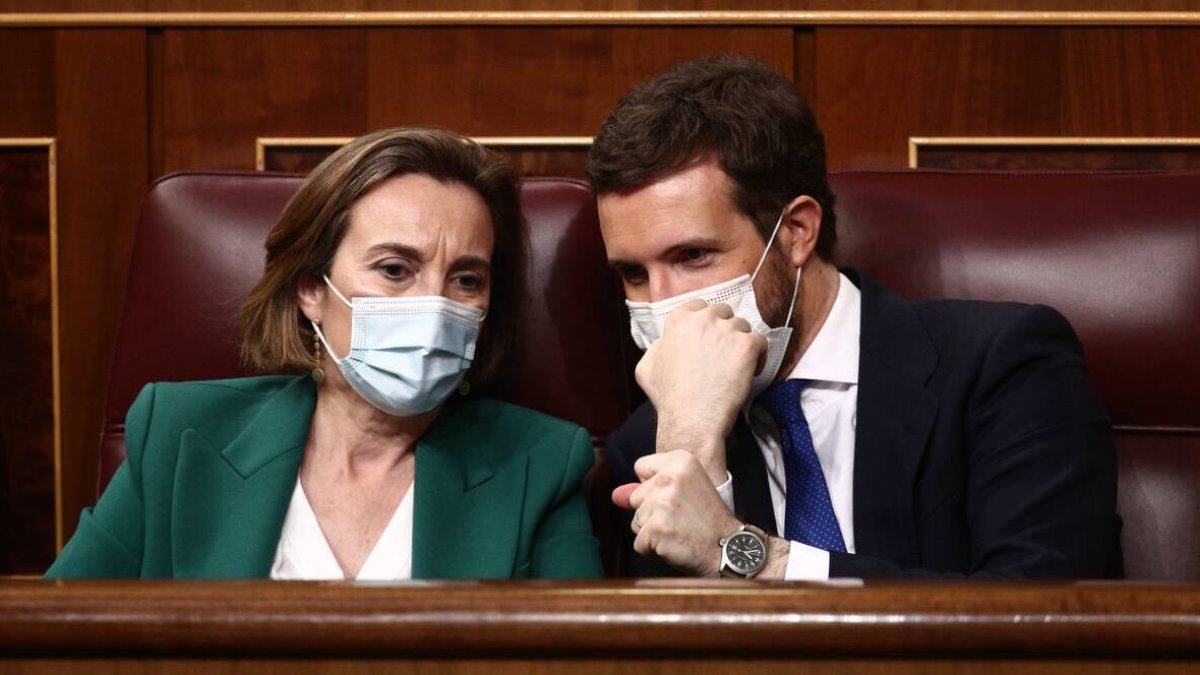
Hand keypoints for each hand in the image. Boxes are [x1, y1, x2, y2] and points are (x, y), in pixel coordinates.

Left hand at [612, 449, 740, 577]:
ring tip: (679, 532)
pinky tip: (676, 545)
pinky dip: (653, 550)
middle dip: (651, 512)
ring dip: (652, 532)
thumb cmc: (708, 521)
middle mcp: (670, 477)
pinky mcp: (656, 528)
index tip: (678, 497)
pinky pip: (640, 544)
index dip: (654, 487)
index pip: (641, 467)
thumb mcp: (683, 491)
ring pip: (636, 521)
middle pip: (635, 497)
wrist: (729, 549)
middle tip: (681, 518)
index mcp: (680, 460)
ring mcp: (662, 503)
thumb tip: (616, 495)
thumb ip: (646, 488)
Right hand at [636, 299, 765, 482]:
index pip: (698, 306)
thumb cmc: (669, 397)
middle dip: (724, 330)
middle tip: (723, 353)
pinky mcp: (747, 345)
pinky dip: (758, 356)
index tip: (708, 337)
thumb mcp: (646, 367)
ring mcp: (727, 331)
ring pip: (742, 326)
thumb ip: (657, 347)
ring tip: (735, 366)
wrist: (691, 419)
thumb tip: (664, 342)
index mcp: (679, 320)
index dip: (705, 322)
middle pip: (723, 312)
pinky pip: (760, 341)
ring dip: (740, 343)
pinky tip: (749, 372)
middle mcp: (704, 319)